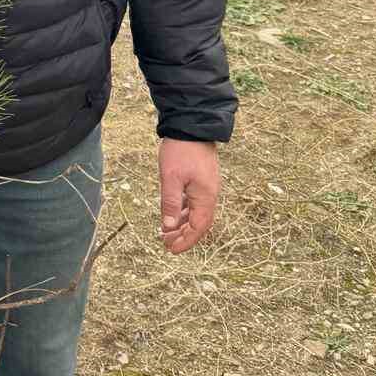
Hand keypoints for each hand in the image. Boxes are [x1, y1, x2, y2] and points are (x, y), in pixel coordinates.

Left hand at [158, 138, 220, 253]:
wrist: (192, 125)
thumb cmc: (181, 150)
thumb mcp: (170, 177)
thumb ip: (170, 203)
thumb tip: (168, 227)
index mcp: (205, 196)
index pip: (198, 227)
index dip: (186, 241)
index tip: (172, 250)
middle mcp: (210, 194)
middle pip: (199, 223)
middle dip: (183, 235)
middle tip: (165, 244)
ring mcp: (207, 186)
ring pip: (196, 213)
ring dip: (183, 224)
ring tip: (166, 232)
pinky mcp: (202, 179)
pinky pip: (194, 202)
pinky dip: (184, 211)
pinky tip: (173, 214)